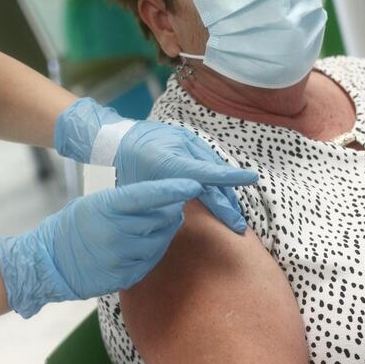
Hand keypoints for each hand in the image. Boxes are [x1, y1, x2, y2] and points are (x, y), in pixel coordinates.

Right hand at [0, 178, 202, 317]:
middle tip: (174, 204)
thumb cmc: (74, 227)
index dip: (173, 189)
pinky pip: (151, 261)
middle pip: (160, 218)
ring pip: (159, 241)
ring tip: (159, 224)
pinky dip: (154, 251)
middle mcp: (115, 232)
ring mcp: (120, 257)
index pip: (147, 195)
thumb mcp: (95, 204)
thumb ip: (127, 202)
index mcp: (106, 207)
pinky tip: (147, 244)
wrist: (49, 262)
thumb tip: (163, 198)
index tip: (194, 183)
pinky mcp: (123, 277)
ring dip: (164, 232)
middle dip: (171, 210)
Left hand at [115, 121, 256, 232]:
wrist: (113, 139)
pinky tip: (220, 192)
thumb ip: (164, 199)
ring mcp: (184, 139)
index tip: (251, 179)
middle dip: (226, 202)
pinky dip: (214, 175)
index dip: (229, 178)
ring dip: (223, 190)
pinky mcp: (186, 137)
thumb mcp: (140, 189)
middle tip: (238, 226)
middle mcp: (180, 146)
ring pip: (212, 166)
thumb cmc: (121, 170)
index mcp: (168, 160)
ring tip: (232, 213)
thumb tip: (186, 216)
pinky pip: (205, 158)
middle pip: (212, 176)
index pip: (204, 171)